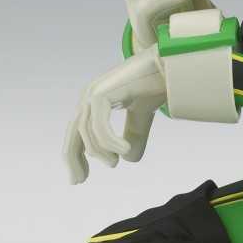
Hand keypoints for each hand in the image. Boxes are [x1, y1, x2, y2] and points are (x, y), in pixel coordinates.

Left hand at [63, 46, 166, 183]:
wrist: (168, 62)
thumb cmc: (156, 84)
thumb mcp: (142, 117)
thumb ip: (134, 136)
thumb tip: (127, 160)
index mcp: (95, 101)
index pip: (77, 133)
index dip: (76, 156)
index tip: (80, 178)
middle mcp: (90, 96)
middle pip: (73, 133)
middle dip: (73, 159)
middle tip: (78, 181)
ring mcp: (94, 93)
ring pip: (86, 132)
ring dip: (100, 152)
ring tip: (114, 163)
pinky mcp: (103, 93)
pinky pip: (100, 125)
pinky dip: (110, 142)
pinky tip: (124, 150)